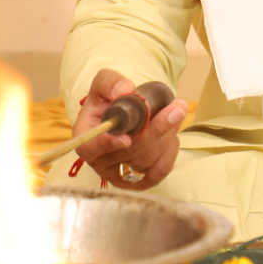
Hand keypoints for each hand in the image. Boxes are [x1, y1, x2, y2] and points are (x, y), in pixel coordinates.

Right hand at [72, 69, 187, 189]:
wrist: (125, 112)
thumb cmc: (109, 99)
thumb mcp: (104, 82)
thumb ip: (110, 82)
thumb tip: (126, 90)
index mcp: (84, 136)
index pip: (89, 148)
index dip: (107, 145)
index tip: (127, 139)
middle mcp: (98, 160)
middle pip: (129, 152)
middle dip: (157, 128)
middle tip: (177, 107)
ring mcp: (118, 173)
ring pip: (147, 160)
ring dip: (167, 135)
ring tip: (173, 113)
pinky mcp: (137, 181)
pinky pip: (159, 170)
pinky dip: (170, 150)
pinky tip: (172, 133)